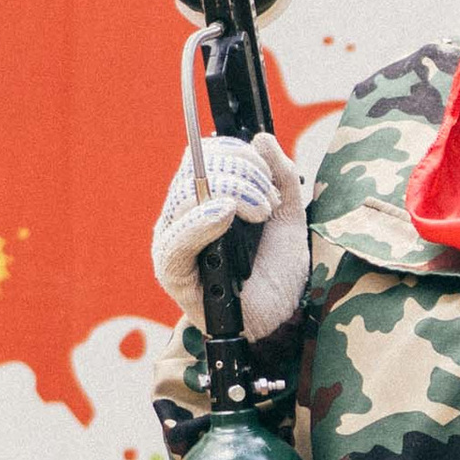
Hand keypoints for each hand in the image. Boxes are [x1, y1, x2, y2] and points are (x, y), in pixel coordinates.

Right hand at [151, 129, 307, 339]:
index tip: (268, 173)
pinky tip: (224, 214)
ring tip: (260, 216)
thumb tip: (262, 137)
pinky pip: (176, 239)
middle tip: (268, 203)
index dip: (236, 153)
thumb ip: (280, 177)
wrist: (281, 323)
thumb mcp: (288, 219)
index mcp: (205, 201)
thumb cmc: (278, 275)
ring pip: (185, 196)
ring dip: (230, 194)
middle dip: (239, 174)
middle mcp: (183, 217)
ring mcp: (174, 242)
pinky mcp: (172, 271)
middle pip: (195, 172)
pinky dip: (201, 221)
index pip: (203, 157)